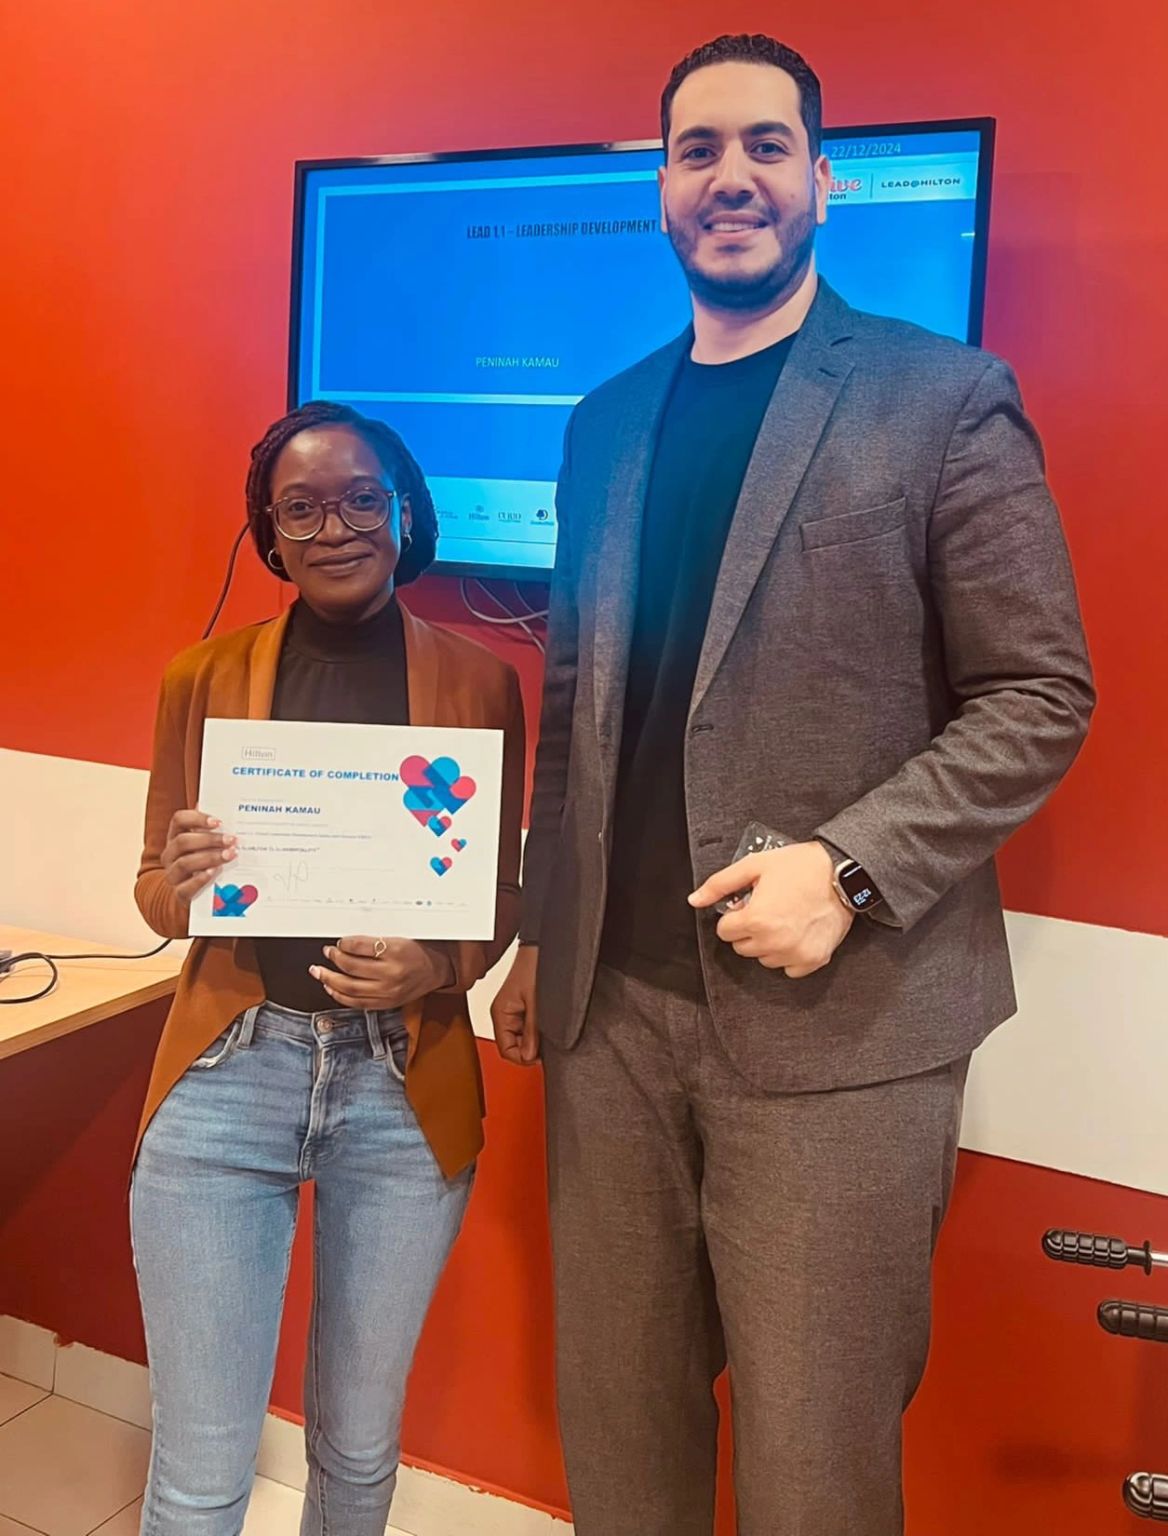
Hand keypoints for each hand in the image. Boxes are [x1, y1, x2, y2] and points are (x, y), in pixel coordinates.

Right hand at [160, 809, 236, 902]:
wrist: (199, 894)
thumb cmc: (206, 862)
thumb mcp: (209, 845)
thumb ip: (215, 830)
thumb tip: (228, 811)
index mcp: (176, 836)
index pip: (179, 820)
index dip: (197, 818)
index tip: (218, 822)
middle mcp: (170, 854)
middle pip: (183, 841)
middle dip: (209, 840)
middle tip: (231, 840)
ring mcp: (172, 874)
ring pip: (184, 863)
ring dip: (209, 858)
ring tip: (229, 855)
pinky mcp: (179, 893)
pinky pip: (185, 887)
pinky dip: (200, 880)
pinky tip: (215, 873)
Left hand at [311, 937, 453, 1010]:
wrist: (436, 971)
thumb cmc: (418, 952)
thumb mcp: (399, 938)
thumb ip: (374, 941)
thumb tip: (346, 943)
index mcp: (396, 951)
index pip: (360, 946)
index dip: (344, 943)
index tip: (339, 941)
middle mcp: (391, 973)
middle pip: (351, 967)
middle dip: (334, 959)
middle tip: (327, 952)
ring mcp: (387, 991)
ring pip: (349, 987)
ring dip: (329, 979)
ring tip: (319, 972)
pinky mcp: (385, 1003)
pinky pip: (356, 1002)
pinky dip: (339, 996)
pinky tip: (331, 988)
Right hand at [490, 945, 539, 1065]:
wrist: (542, 947)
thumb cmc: (535, 966)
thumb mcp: (537, 1003)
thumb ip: (532, 1031)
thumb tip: (529, 1056)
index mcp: (500, 1013)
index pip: (505, 1050)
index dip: (523, 1058)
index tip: (540, 1057)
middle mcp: (503, 1014)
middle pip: (513, 1046)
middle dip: (530, 1049)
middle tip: (547, 1044)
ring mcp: (513, 1011)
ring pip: (521, 1038)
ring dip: (535, 1039)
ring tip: (548, 1031)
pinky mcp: (523, 1007)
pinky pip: (527, 1028)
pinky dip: (537, 1030)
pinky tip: (547, 1025)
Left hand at [689, 841, 852, 978]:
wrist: (843, 872)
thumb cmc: (801, 866)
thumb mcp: (754, 866)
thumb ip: (720, 884)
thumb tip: (695, 900)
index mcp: (756, 920)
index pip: (724, 931)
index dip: (735, 915)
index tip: (749, 904)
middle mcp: (774, 942)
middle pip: (742, 947)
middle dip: (749, 929)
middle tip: (768, 908)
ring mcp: (794, 954)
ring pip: (764, 959)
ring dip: (768, 943)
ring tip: (784, 919)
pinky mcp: (814, 960)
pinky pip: (788, 969)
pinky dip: (789, 955)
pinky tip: (797, 933)